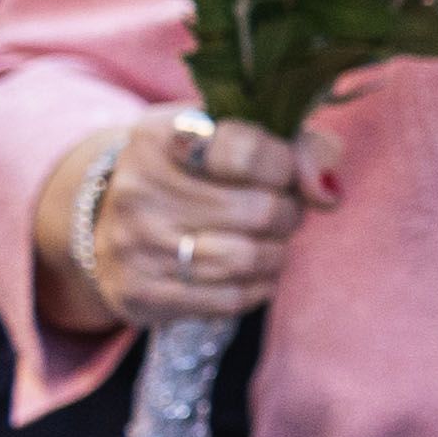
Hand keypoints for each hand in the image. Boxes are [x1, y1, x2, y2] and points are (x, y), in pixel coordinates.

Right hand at [29, 112, 311, 339]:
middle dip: (288, 212)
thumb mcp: (237, 136)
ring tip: (270, 241)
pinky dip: (258, 287)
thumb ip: (299, 147)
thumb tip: (327, 191)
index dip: (285, 163)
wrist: (110, 220)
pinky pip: (228, 300)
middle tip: (284, 211)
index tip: (286, 169)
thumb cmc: (196, 171)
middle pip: (257, 210)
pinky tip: (252, 272)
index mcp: (161, 137)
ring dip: (276, 252)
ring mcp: (131, 244)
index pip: (244, 148)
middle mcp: (137, 189)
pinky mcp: (137, 292)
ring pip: (246, 259)